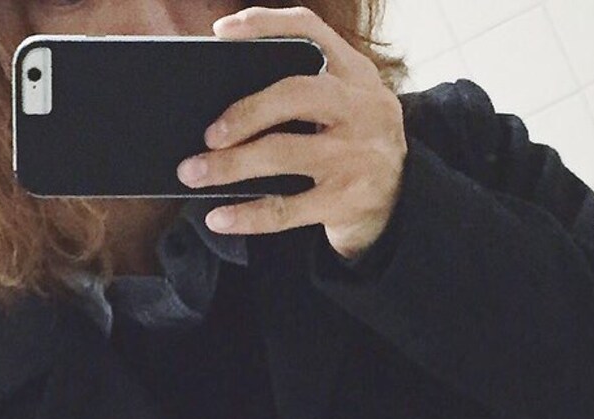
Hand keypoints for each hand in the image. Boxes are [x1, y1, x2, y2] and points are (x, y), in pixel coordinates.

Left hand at [175, 5, 407, 261]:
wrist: (399, 203)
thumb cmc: (354, 146)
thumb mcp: (346, 106)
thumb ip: (305, 91)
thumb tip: (223, 105)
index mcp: (356, 74)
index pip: (310, 30)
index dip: (264, 25)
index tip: (221, 34)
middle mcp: (362, 109)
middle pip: (294, 94)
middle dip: (244, 111)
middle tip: (207, 133)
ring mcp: (356, 157)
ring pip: (282, 154)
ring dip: (230, 165)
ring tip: (193, 173)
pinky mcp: (345, 201)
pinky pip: (285, 209)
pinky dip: (246, 215)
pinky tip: (219, 217)